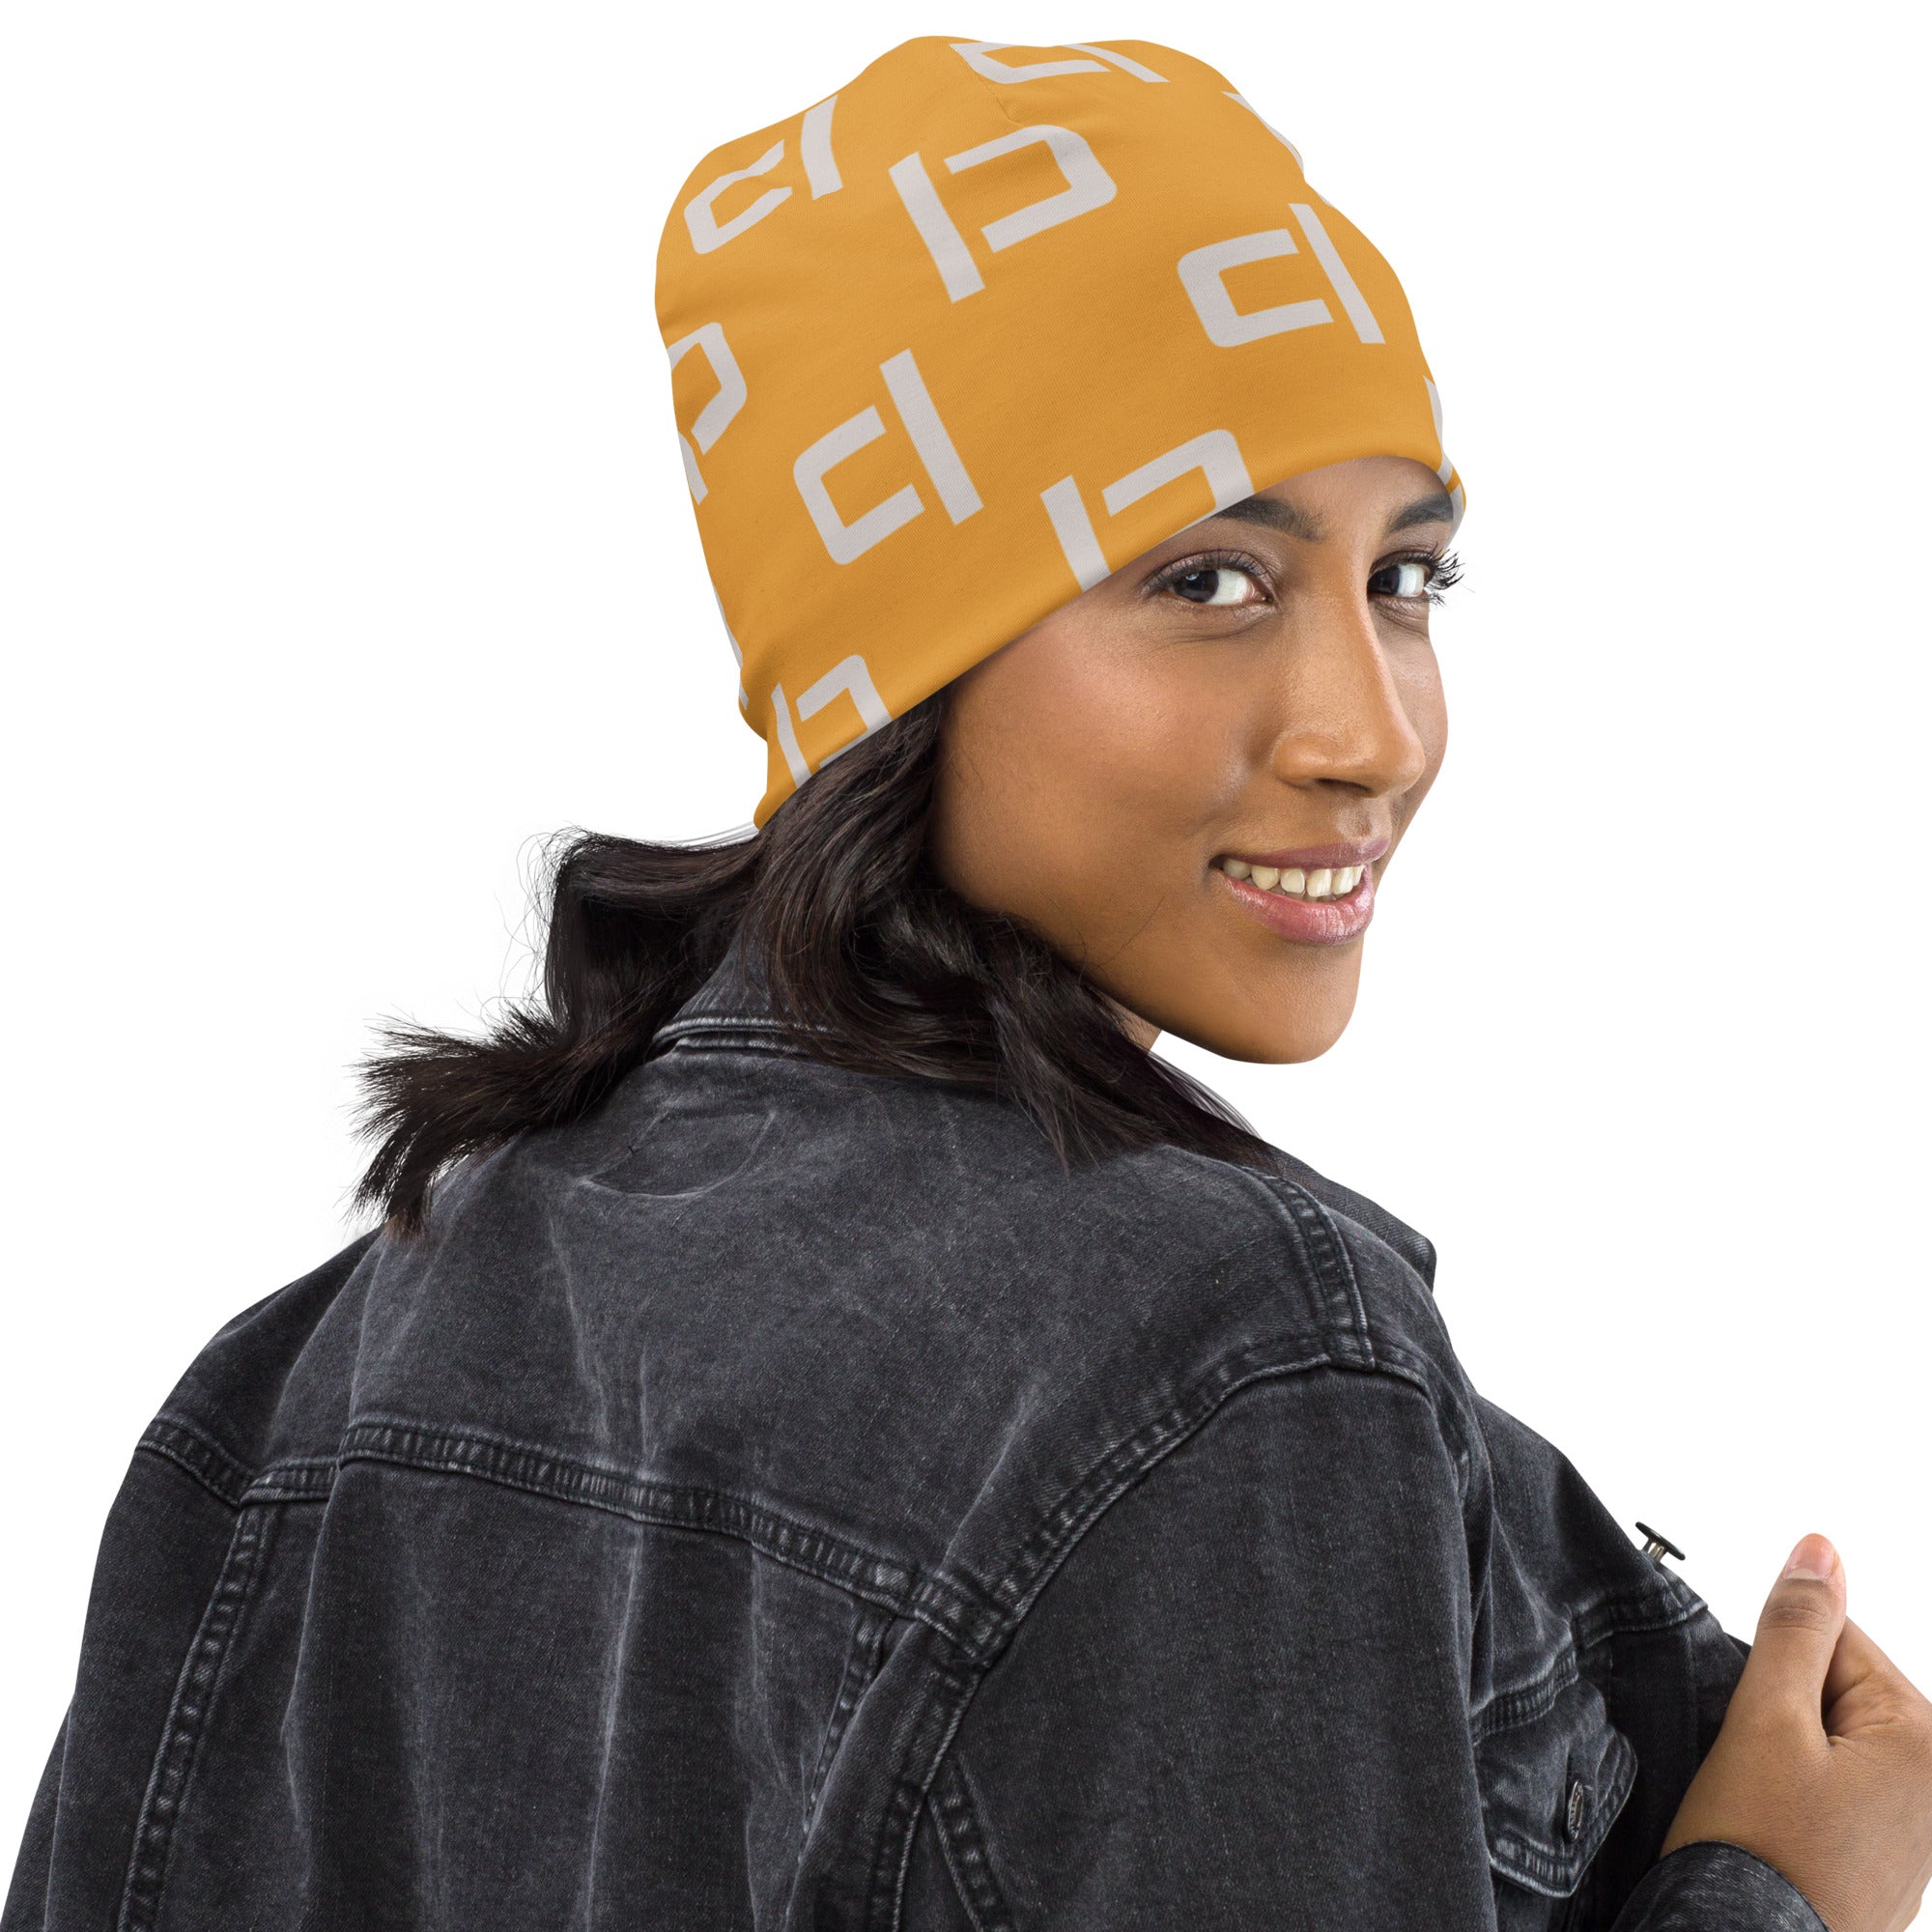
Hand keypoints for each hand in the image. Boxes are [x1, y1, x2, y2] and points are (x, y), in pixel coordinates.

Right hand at [1659, 1534, 1931, 1930]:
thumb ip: (1793, 1627)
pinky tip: (1777, 1831)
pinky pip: (1828, 1789)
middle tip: (1758, 1774)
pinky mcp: (1883, 1857)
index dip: (1770, 1668)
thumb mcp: (1766, 1719)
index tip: (1757, 1728)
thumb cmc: (1762, 1854)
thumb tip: (1820, 1550)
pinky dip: (1792, 1798)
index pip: (1830, 1638)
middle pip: (1830, 1687)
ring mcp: (1914, 1826)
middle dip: (1778, 1715)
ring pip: (1823, 1739)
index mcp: (1925, 1737)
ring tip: (1766, 1807)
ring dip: (1782, 1757)